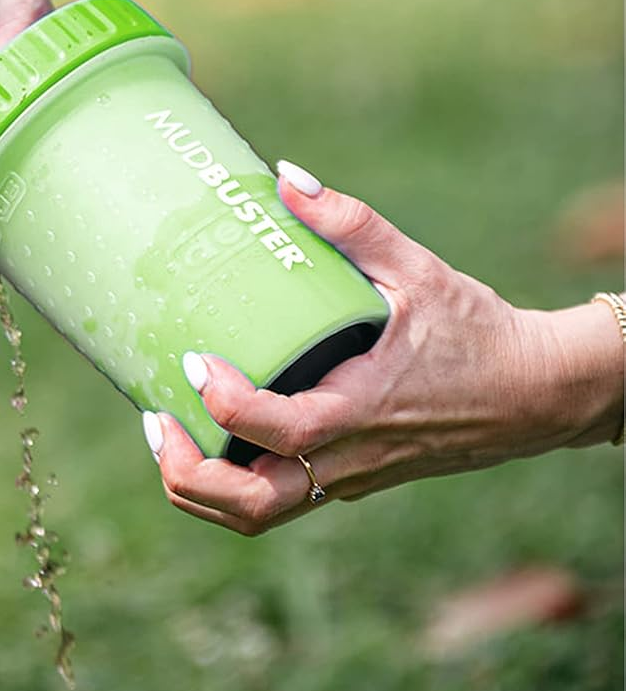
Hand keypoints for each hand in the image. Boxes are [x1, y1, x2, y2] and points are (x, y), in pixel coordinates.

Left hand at [142, 161, 624, 534]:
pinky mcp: (346, 482)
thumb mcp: (418, 268)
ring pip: (256, 516)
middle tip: (155, 418)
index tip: (193, 361)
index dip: (227, 404)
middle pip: (252, 505)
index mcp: (366, 407)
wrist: (535, 392)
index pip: (283, 429)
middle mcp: (350, 458)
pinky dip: (227, 483)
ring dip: (200, 488)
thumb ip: (351, 224)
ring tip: (164, 432)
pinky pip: (275, 502)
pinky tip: (204, 435)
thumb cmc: (477, 329)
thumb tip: (285, 175)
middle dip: (188, 474)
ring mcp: (347, 478)